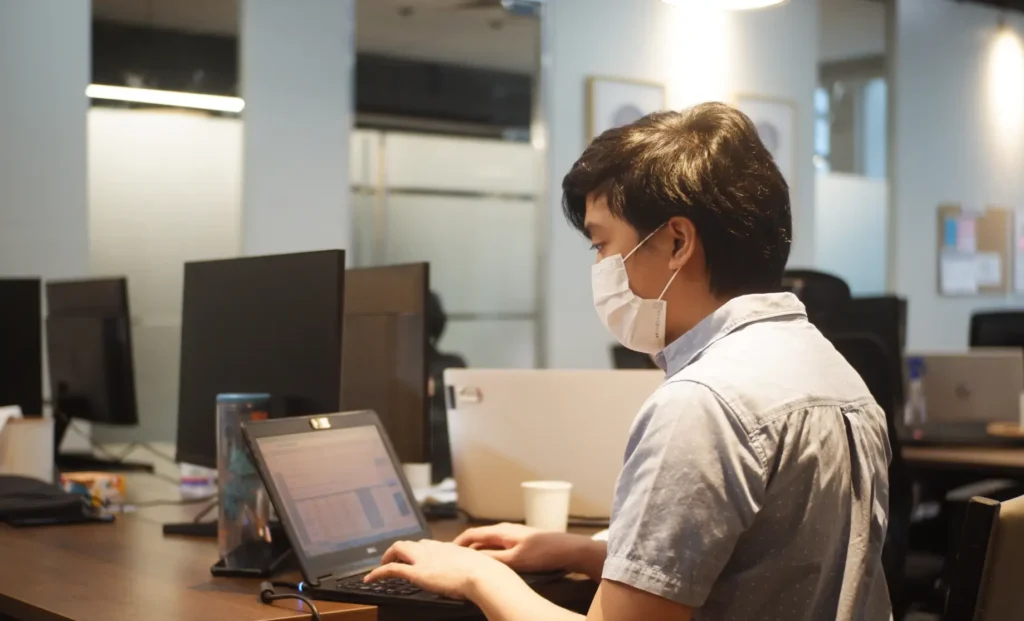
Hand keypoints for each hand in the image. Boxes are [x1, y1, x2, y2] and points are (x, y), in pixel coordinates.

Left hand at [363, 540, 516, 600]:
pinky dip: (377, 572)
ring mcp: (424, 559)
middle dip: (400, 550)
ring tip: (381, 566)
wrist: (484, 576)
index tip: (416, 555)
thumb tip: (482, 576)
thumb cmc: (487, 574)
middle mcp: (434, 549)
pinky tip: (370, 578)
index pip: (428, 544)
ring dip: (388, 556)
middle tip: (394, 559)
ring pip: (398, 549)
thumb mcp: (480, 567)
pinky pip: (390, 569)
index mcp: (449, 548)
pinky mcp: (416, 572)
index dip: (419, 549)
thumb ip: (474, 568)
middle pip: (411, 543)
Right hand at [453, 523, 581, 572]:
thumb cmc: (543, 553)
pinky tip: (491, 563)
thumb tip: (473, 557)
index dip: (458, 542)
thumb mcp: (515, 559)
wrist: (568, 549)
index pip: (472, 533)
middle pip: (480, 537)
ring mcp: (514, 534)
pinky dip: (490, 552)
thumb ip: (493, 558)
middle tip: (455, 560)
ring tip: (470, 563)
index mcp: (501, 531)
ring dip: (478, 550)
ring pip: (489, 542)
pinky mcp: (521, 541)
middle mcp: (505, 529)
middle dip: (466, 547)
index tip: (447, 551)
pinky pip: (499, 545)